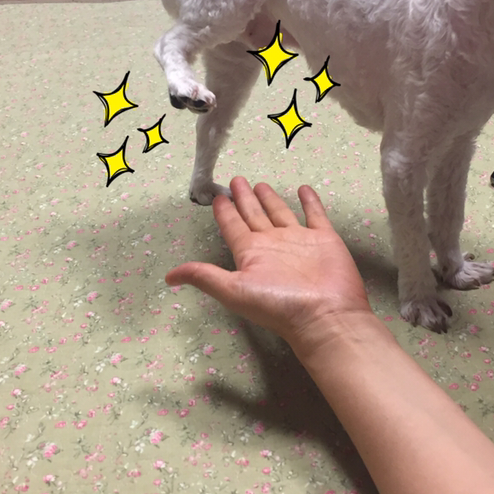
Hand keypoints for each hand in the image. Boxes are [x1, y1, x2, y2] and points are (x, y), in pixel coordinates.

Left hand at [165, 176, 372, 349]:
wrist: (325, 314)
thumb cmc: (279, 303)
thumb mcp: (234, 290)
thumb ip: (205, 277)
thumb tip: (169, 277)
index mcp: (251, 254)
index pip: (233, 227)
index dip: (224, 212)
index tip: (217, 197)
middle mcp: (273, 244)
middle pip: (254, 215)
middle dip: (244, 199)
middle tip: (236, 180)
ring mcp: (299, 240)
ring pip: (280, 213)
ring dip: (270, 199)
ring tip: (260, 184)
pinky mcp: (324, 238)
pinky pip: (315, 214)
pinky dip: (310, 202)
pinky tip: (304, 190)